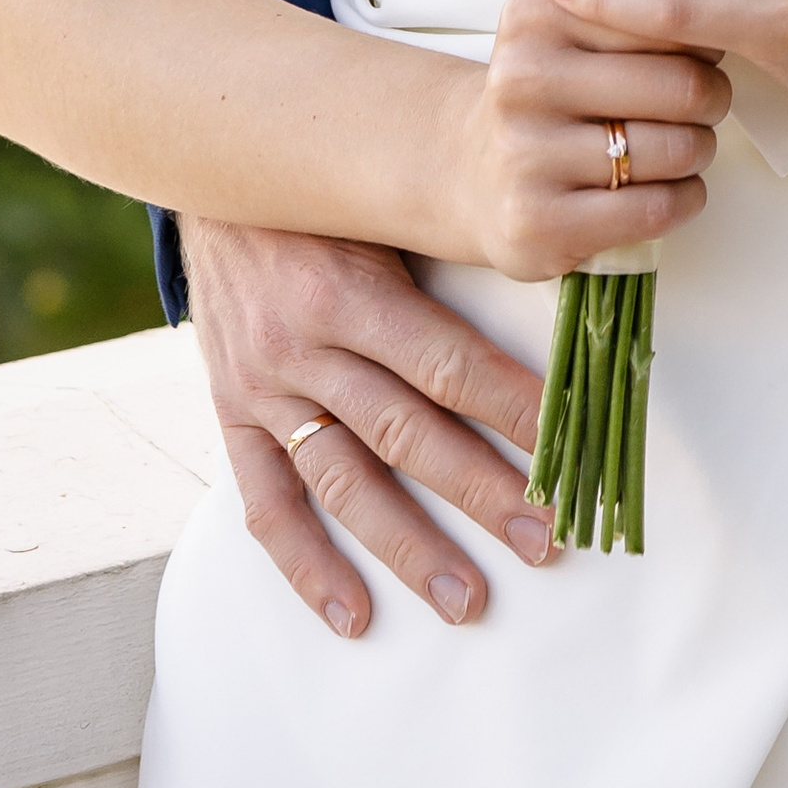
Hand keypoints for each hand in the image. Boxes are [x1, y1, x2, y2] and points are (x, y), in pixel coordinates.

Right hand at [179, 219, 557, 640]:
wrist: (212, 170)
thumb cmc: (327, 188)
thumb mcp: (385, 204)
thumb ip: (452, 251)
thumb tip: (560, 274)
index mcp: (351, 292)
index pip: (448, 365)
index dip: (515, 410)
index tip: (574, 451)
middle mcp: (304, 348)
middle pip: (407, 435)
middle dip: (483, 493)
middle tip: (548, 541)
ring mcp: (263, 390)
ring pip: (345, 483)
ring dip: (410, 547)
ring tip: (469, 599)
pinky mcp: (232, 415)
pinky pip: (267, 504)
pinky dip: (308, 567)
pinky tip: (354, 617)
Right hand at [458, 0, 728, 280]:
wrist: (475, 176)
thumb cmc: (552, 95)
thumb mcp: (571, 26)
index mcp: (536, 17)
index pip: (665, 17)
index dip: (703, 39)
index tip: (700, 52)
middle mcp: (523, 80)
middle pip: (681, 85)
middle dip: (713, 98)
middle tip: (705, 105)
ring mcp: (525, 156)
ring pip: (675, 149)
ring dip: (700, 151)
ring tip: (685, 147)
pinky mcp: (539, 222)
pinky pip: (655, 207)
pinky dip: (685, 199)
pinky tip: (673, 190)